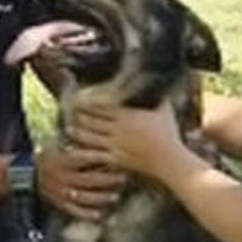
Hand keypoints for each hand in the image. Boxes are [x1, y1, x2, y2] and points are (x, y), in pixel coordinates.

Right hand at [35, 144, 123, 220]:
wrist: (27, 175)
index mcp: (62, 160)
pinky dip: (88, 214)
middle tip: (124, 177)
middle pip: (89, 180)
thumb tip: (100, 138)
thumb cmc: (49, 158)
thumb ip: (78, 146)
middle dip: (108, 179)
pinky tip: (101, 214)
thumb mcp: (60, 148)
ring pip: (85, 197)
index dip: (100, 157)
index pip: (83, 158)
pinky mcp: (60, 204)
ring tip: (116, 196)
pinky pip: (75, 211)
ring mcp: (61, 193)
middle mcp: (62, 177)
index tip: (115, 155)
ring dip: (102, 198)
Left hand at [68, 100, 185, 178]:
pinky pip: (94, 155)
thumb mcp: (164, 109)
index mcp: (128, 115)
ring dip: (77, 132)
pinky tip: (75, 149)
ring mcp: (116, 145)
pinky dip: (82, 152)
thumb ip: (158, 95)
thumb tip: (159, 81)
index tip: (79, 99)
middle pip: (91, 120)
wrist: (170, 160)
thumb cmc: (168, 133)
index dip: (87, 102)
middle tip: (71, 112)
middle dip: (79, 116)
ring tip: (71, 128)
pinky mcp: (116, 160)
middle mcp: (119, 129)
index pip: (100, 106)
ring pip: (89, 137)